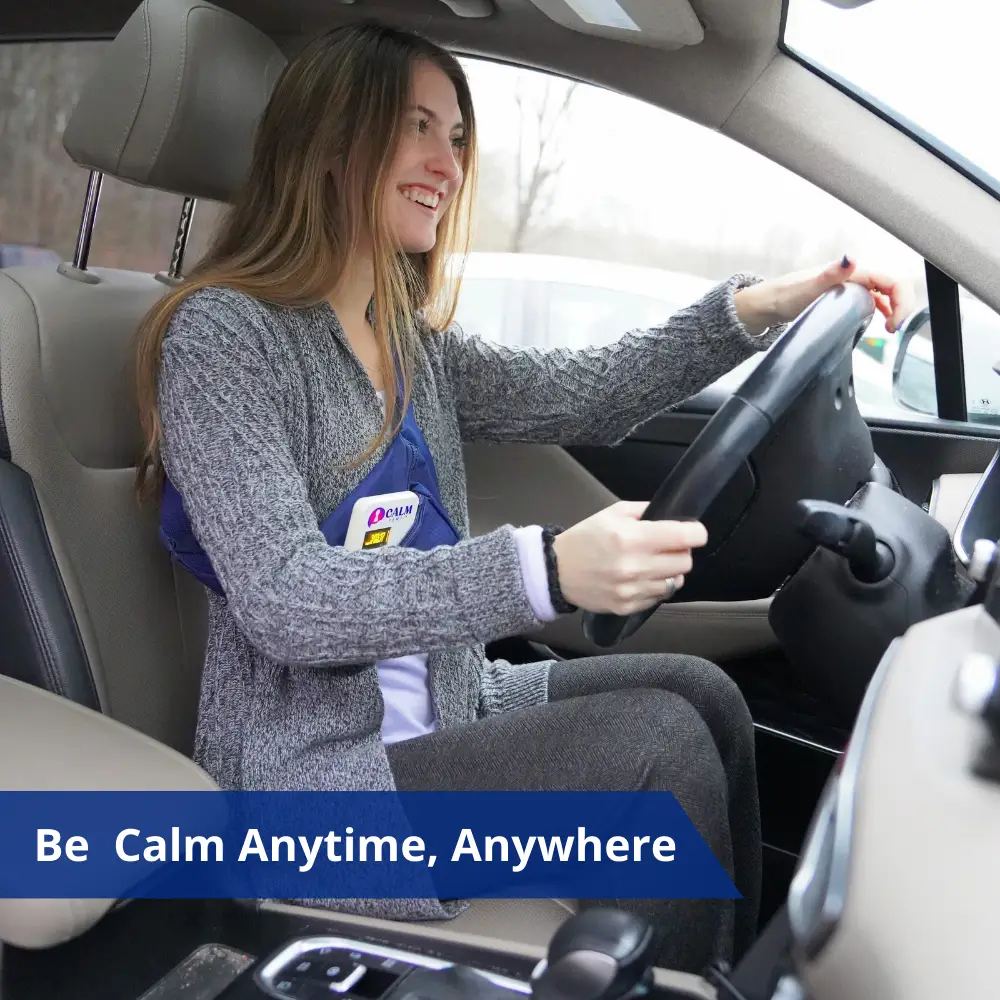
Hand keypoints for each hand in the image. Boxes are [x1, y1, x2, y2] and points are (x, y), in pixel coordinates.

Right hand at [552, 501, 707, 615]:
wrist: (556, 571)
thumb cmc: (585, 538)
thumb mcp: (612, 513)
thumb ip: (644, 510)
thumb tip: (672, 514)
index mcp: (632, 537)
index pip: (685, 537)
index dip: (695, 532)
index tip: (692, 532)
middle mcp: (635, 565)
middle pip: (685, 562)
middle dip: (681, 552)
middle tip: (668, 547)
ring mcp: (632, 589)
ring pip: (676, 582)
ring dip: (670, 571)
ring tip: (653, 564)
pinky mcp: (628, 606)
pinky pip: (659, 597)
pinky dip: (656, 587)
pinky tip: (642, 578)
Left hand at [734, 256, 916, 334]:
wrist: (766, 305)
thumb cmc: (784, 296)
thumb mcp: (808, 287)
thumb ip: (831, 274)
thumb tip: (849, 259)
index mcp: (852, 272)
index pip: (891, 280)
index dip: (901, 300)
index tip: (895, 324)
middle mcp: (853, 276)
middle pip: (891, 286)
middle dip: (901, 305)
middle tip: (893, 328)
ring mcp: (849, 287)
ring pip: (883, 294)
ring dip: (893, 309)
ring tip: (889, 328)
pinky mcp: (843, 298)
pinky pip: (871, 301)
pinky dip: (880, 311)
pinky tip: (878, 322)